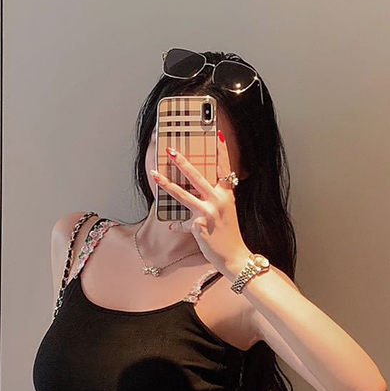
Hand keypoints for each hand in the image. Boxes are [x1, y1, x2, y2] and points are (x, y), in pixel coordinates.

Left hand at [149, 131, 250, 275]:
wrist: (235, 256)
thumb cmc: (230, 235)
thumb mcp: (226, 213)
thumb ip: (214, 200)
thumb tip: (198, 191)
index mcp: (227, 195)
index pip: (224, 168)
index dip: (221, 151)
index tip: (218, 134)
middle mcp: (218, 200)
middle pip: (197, 177)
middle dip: (182, 163)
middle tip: (171, 150)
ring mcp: (208, 212)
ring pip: (183, 194)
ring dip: (166, 183)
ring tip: (154, 174)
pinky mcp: (198, 225)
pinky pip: (182, 223)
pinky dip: (177, 225)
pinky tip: (171, 225)